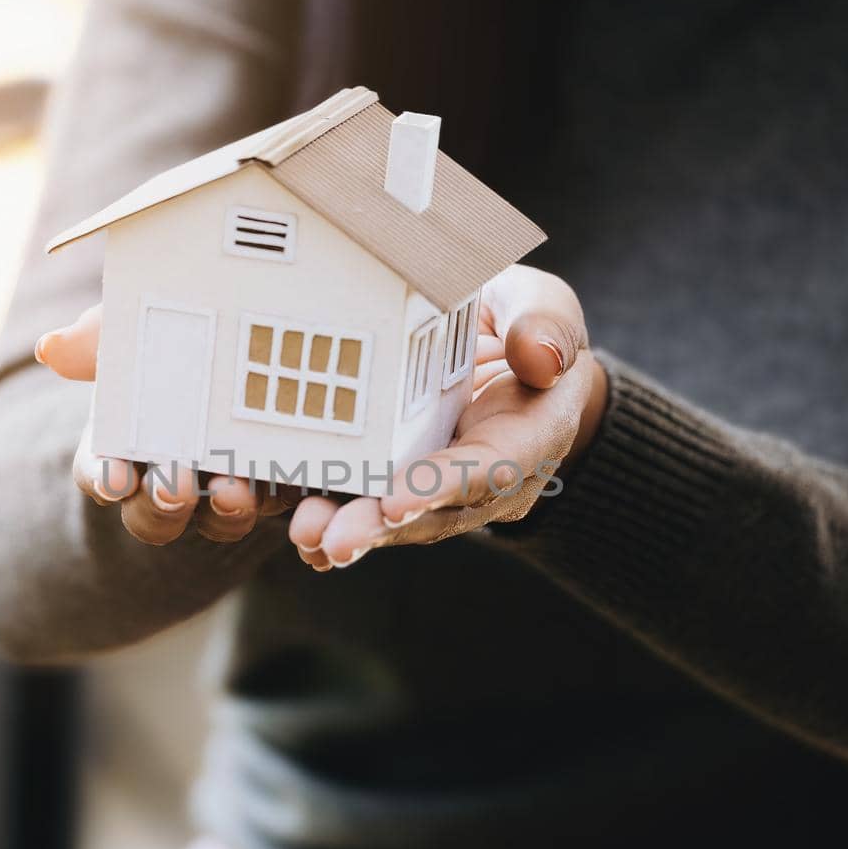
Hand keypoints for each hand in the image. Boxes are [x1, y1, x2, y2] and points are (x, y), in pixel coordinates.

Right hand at [35, 306, 294, 544]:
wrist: (249, 335)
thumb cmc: (170, 338)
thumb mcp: (135, 328)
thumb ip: (98, 338)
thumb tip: (50, 347)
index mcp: (122, 445)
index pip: (99, 473)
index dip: (104, 478)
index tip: (114, 477)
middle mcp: (168, 480)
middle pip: (153, 516)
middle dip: (162, 505)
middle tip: (176, 485)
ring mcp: (221, 489)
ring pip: (216, 522)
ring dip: (223, 511)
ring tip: (235, 488)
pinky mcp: (275, 484)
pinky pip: (277, 505)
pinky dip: (279, 497)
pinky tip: (288, 480)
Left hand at [289, 265, 607, 569]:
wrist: (513, 356)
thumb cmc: (526, 328)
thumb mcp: (547, 310)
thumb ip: (546, 328)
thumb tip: (540, 358)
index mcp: (528, 436)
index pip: (488, 469)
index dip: (440, 486)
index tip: (396, 501)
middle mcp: (486, 478)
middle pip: (435, 513)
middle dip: (381, 528)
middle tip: (333, 538)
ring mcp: (444, 486)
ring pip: (398, 518)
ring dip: (349, 528)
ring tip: (306, 533)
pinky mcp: (406, 478)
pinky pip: (372, 504)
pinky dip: (336, 516)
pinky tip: (300, 528)